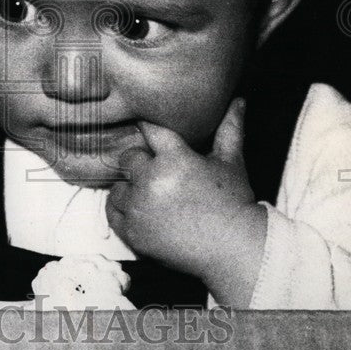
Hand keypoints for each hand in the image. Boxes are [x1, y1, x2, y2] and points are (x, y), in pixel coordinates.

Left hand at [106, 98, 266, 304]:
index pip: (149, 130)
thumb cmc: (234, 202)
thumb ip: (229, 128)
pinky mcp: (132, 232)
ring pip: (118, 185)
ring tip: (154, 194)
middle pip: (129, 158)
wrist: (233, 249)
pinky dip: (123, 209)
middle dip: (142, 162)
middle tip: (161, 172)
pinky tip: (142, 209)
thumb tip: (237, 99)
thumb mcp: (231, 162)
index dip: (149, 129)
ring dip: (131, 187)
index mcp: (175, 159)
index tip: (149, 130)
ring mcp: (139, 209)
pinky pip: (112, 212)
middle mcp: (152, 182)